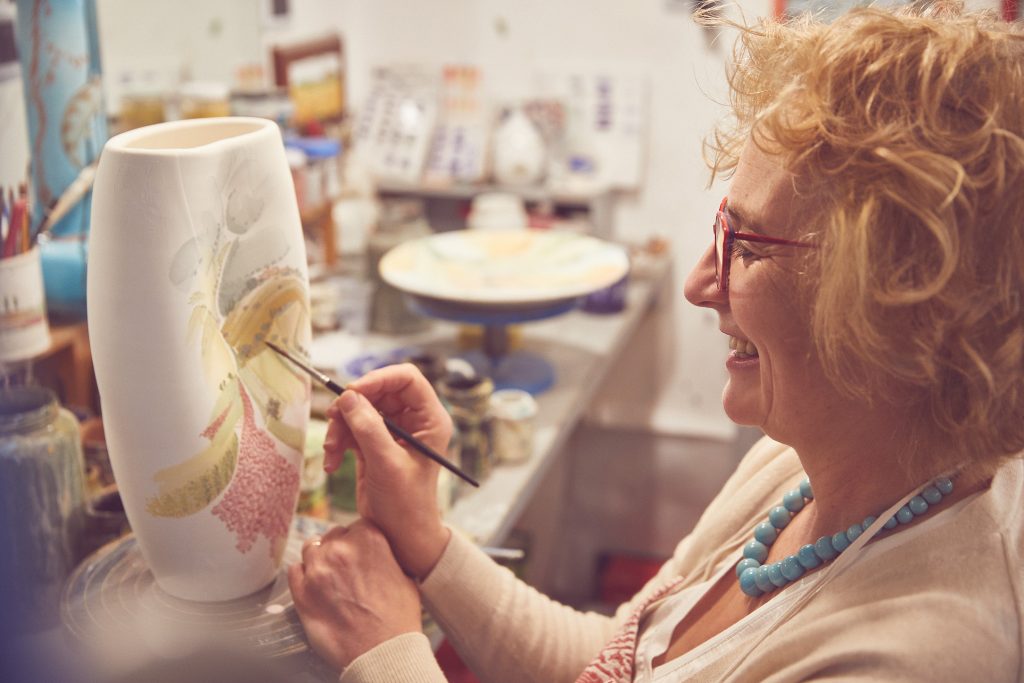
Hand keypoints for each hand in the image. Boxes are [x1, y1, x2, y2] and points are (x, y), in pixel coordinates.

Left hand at [288, 520, 422, 670]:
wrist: (382, 652)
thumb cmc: (398, 618)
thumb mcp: (405, 575)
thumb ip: (386, 555)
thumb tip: (379, 552)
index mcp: (370, 538)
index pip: (357, 526)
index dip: (359, 540)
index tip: (361, 553)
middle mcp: (341, 548)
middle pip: (333, 535)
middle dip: (339, 549)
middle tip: (346, 569)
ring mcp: (318, 569)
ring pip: (310, 548)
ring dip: (318, 559)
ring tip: (328, 576)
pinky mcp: (301, 592)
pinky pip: (294, 571)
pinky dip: (302, 576)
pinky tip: (313, 586)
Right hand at [323, 363, 452, 577]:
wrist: (399, 535)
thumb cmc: (406, 504)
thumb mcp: (387, 463)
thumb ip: (368, 428)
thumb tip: (348, 396)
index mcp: (430, 420)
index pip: (407, 378)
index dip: (378, 378)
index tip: (352, 391)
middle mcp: (414, 421)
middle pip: (379, 391)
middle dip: (353, 405)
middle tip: (333, 418)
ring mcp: (393, 432)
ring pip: (361, 409)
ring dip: (341, 427)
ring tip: (332, 450)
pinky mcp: (374, 444)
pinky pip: (352, 428)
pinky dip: (339, 442)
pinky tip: (333, 463)